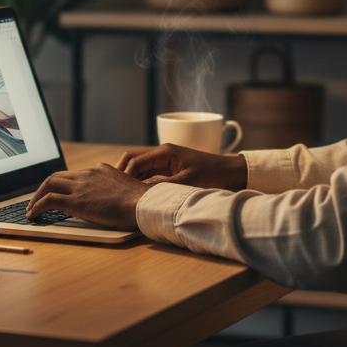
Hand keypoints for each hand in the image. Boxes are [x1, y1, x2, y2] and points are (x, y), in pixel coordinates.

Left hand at [26, 164, 149, 229]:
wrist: (143, 204)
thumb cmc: (140, 203)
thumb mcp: (125, 189)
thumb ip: (113, 189)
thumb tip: (110, 199)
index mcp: (100, 170)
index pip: (74, 174)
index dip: (62, 184)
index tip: (57, 193)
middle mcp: (88, 174)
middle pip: (57, 176)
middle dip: (44, 188)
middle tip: (37, 200)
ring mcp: (81, 186)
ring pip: (49, 184)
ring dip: (37, 197)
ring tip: (31, 209)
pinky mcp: (76, 200)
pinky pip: (48, 200)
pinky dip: (37, 206)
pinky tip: (33, 215)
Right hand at [115, 144, 247, 190]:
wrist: (233, 174)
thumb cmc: (214, 176)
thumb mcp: (186, 184)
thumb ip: (161, 187)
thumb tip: (139, 192)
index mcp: (165, 152)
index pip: (135, 161)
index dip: (124, 176)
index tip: (116, 191)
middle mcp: (163, 153)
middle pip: (133, 160)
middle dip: (122, 174)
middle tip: (113, 192)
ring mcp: (166, 161)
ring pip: (140, 168)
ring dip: (131, 179)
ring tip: (122, 195)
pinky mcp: (171, 169)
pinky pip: (150, 174)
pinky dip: (141, 182)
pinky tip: (138, 195)